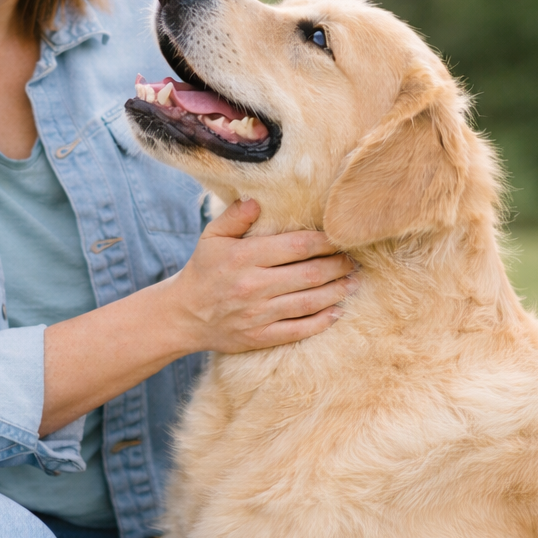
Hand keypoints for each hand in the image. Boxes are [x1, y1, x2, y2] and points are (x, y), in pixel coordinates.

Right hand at [163, 198, 355, 352]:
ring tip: (354, 282)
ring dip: (337, 291)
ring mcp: (258, 314)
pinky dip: (322, 321)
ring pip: (310, 302)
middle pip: (310, 274)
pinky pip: (299, 330)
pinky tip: (338, 310)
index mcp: (244, 257)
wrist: (184, 315)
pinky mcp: (260, 337)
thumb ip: (235, 217)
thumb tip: (258, 200)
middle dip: (338, 266)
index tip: (340, 237)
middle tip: (353, 260)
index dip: (324, 242)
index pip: (296, 246)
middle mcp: (254, 286)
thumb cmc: (203, 270)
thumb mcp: (212, 237)